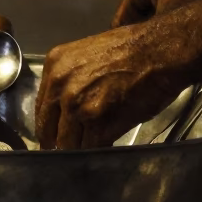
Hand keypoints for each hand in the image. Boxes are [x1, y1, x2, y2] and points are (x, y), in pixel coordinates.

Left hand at [35, 24, 186, 149]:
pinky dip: (98, 151)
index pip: (41, 108)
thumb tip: (65, 109)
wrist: (159, 52)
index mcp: (54, 66)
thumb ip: (70, 81)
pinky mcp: (98, 124)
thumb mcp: (86, 56)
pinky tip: (106, 145)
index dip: (50, 126)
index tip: (54, 136)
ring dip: (80, 148)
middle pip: (50, 130)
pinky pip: (91, 148)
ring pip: (69, 144)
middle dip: (59, 142)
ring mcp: (77, 107)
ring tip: (90, 150)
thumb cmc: (132, 50)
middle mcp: (60, 87)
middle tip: (69, 150)